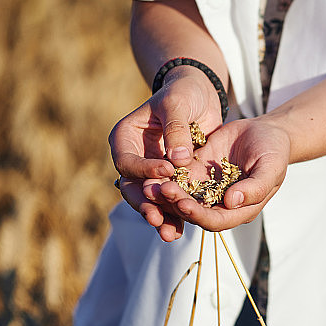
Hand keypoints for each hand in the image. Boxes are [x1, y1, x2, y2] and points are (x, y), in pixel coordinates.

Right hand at [111, 67, 223, 240]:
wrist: (200, 96)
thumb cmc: (183, 93)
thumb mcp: (177, 104)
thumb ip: (176, 130)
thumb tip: (177, 161)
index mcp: (124, 137)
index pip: (126, 161)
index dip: (144, 169)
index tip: (168, 171)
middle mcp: (133, 158)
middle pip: (132, 187)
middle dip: (145, 204)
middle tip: (157, 219)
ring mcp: (150, 172)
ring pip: (149, 199)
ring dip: (159, 216)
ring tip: (170, 233)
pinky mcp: (169, 181)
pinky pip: (167, 201)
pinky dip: (174, 215)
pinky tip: (182, 231)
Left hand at [142, 116, 290, 233]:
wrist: (266, 131)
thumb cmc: (274, 152)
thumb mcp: (271, 168)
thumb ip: (255, 188)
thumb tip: (231, 202)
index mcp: (239, 210)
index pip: (215, 221)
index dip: (198, 215)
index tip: (183, 204)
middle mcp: (219, 204)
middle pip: (193, 211)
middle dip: (175, 203)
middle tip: (160, 191)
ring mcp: (206, 188)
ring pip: (181, 196)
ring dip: (165, 193)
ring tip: (150, 183)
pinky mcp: (196, 172)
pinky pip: (178, 176)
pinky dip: (165, 176)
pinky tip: (153, 169)